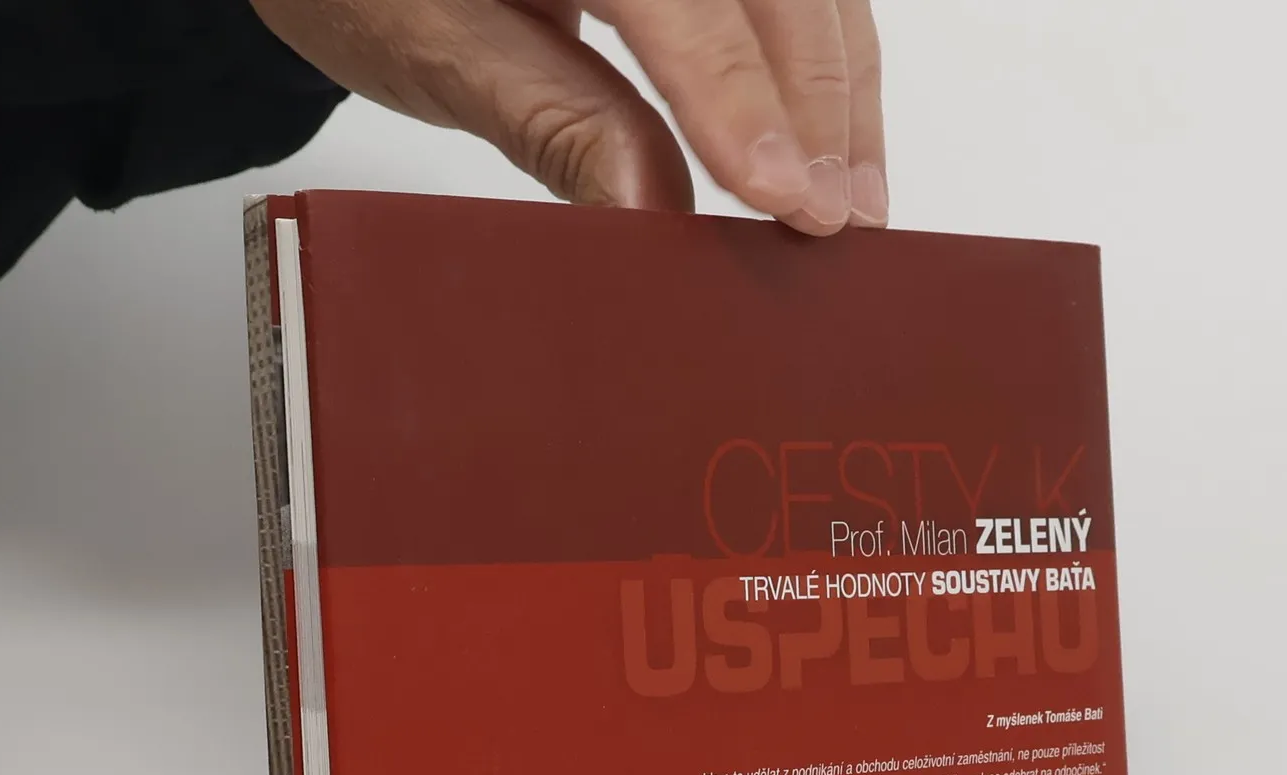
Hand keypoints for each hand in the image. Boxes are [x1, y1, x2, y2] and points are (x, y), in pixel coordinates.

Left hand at [249, 0, 885, 234]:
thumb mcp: (433, 46)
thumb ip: (551, 120)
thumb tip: (653, 210)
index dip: (739, 95)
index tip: (784, 193)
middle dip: (818, 99)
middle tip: (836, 217)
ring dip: (839, 84)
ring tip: (854, 195)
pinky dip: (821, 53)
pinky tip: (834, 135)